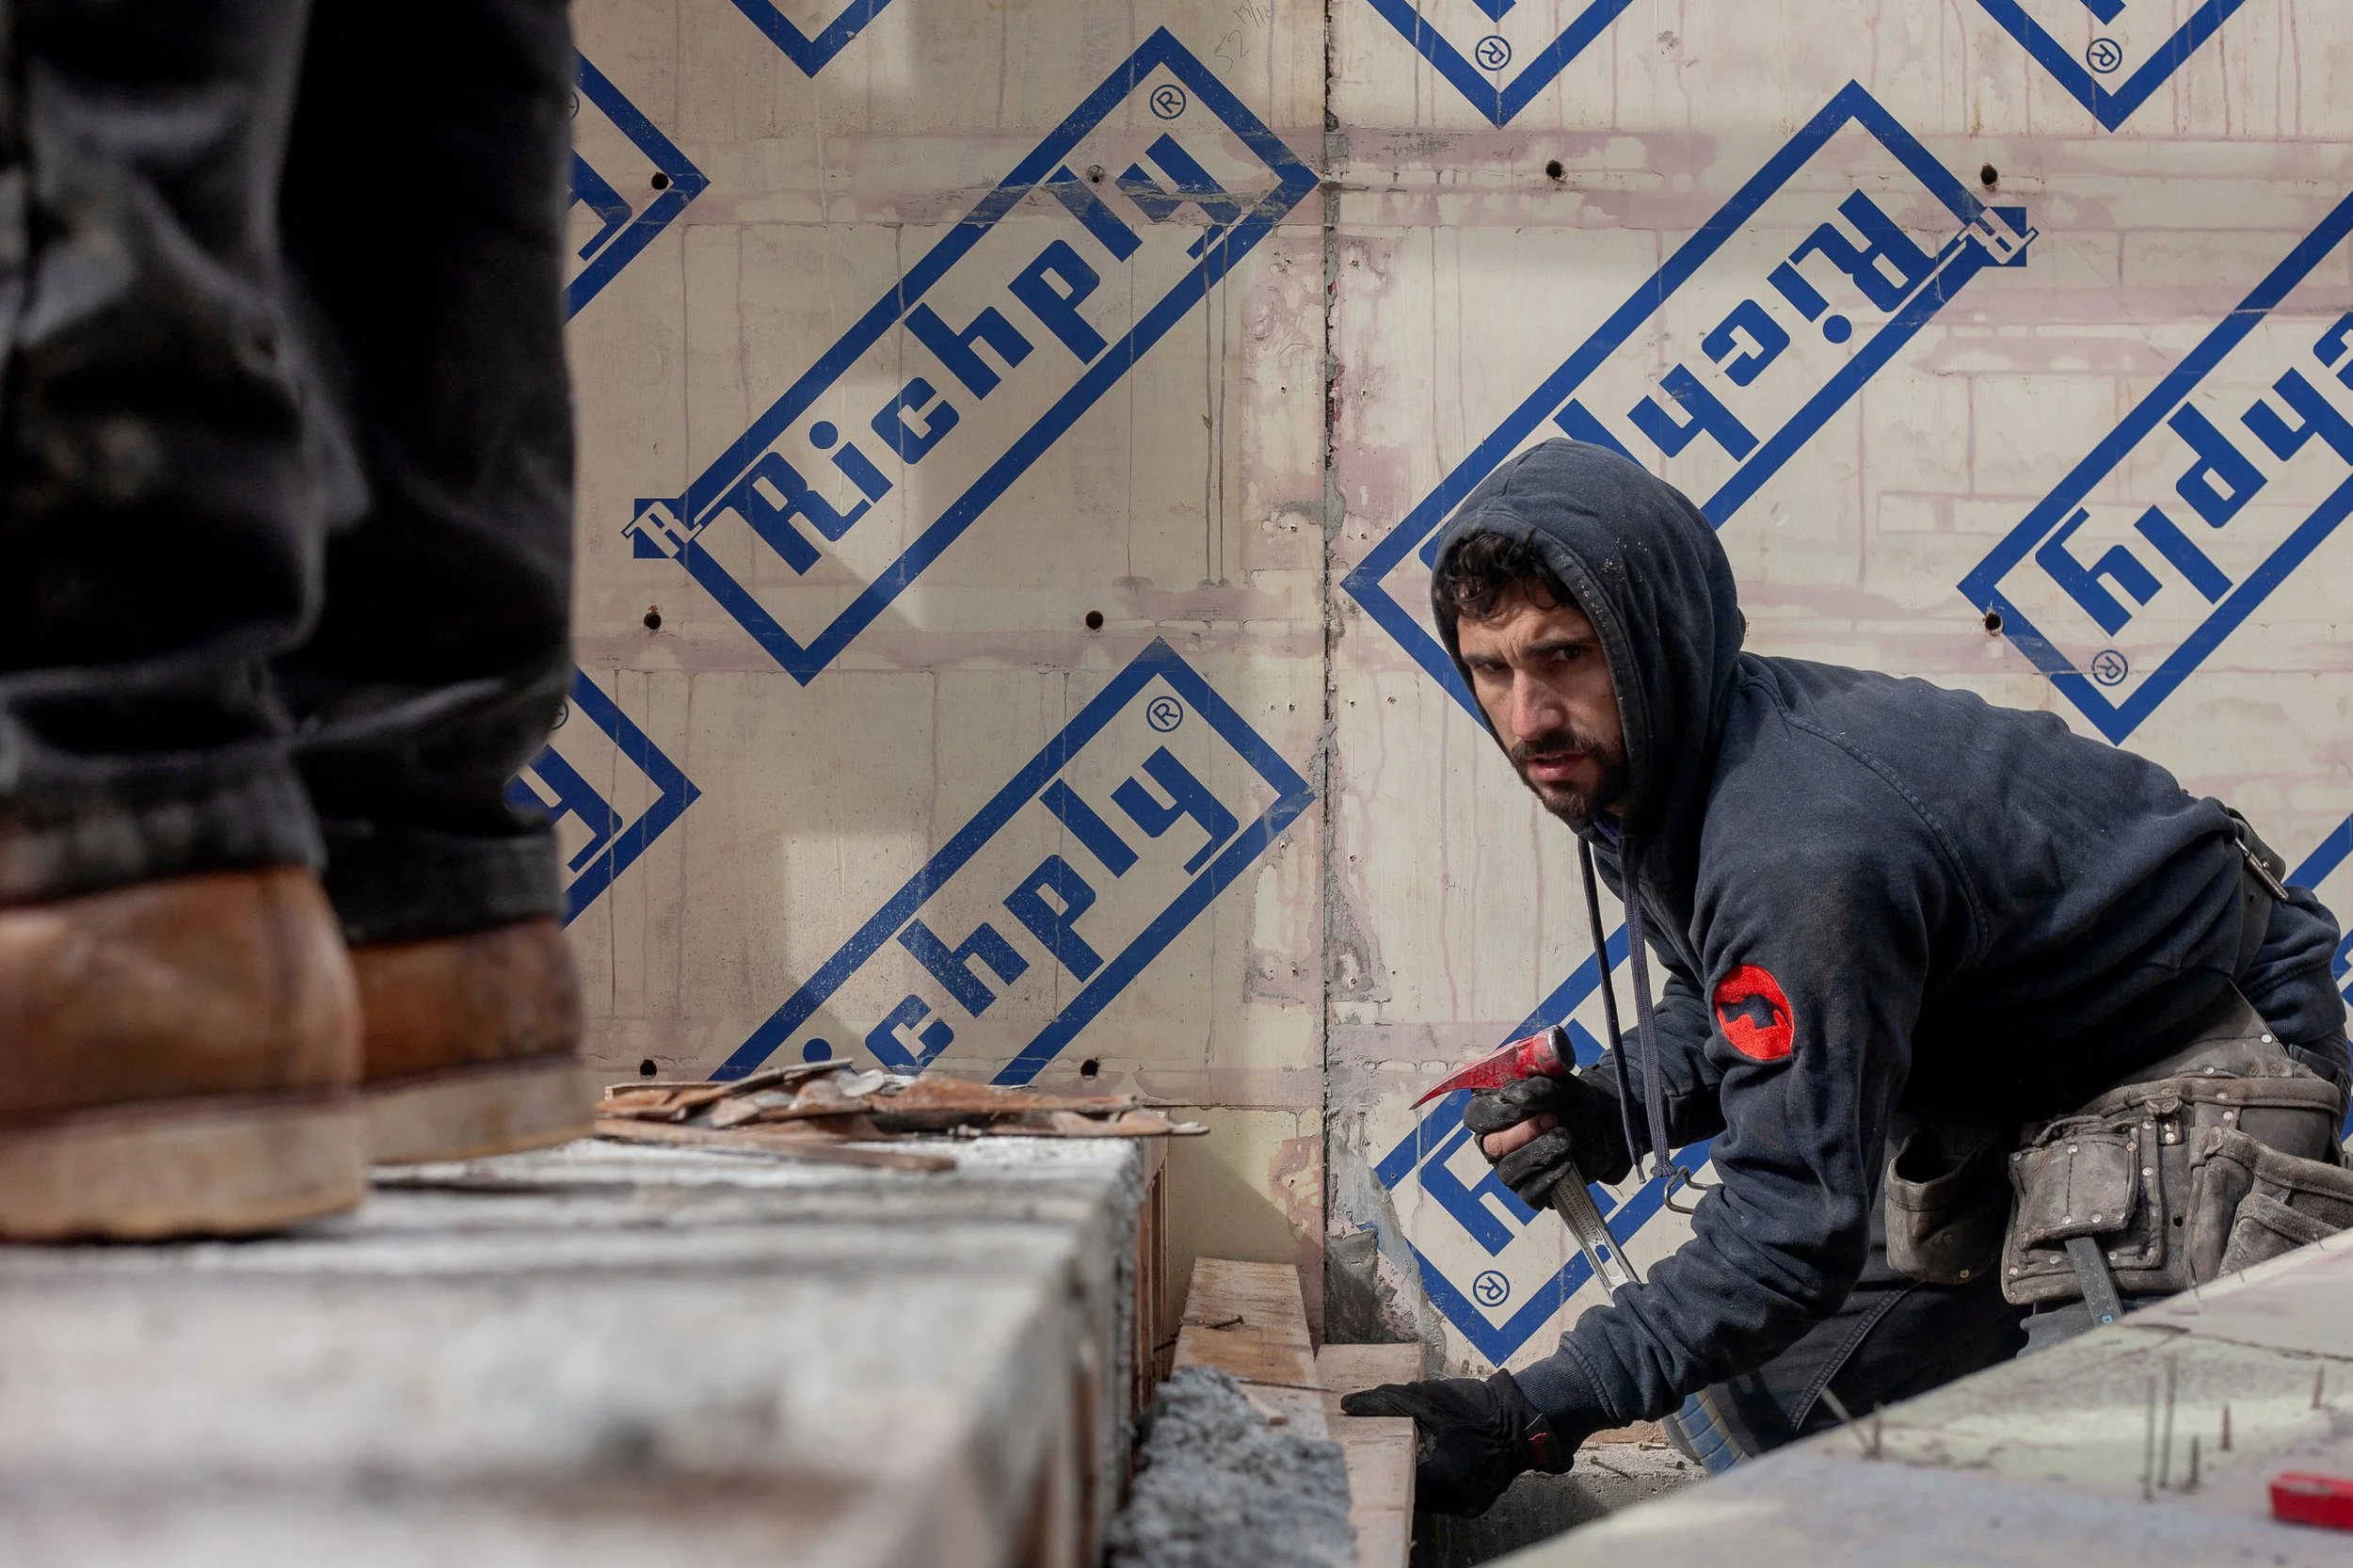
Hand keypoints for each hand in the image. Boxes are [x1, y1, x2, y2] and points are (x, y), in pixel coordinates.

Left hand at [1339, 1370, 1574, 1515]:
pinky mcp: (1474, 1502)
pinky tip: (1432, 1455)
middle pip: (1409, 1489)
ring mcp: (1467, 1506)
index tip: (1365, 1440)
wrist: (1526, 1419)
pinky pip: (1443, 1493)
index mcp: (1443, 1480)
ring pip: (1425, 1493)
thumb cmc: (1476, 1407)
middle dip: (1394, 1465)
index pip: (1394, 1478)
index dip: (1377, 1457)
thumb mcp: (1428, 1399)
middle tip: (1383, 1443)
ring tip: (1409, 1446)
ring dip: (1414, 1470)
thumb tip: (1349, 1405)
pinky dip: (1434, 1475)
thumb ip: (1388, 1402)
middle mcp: (1456, 1502)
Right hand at [1464, 1069, 1633, 1199]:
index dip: (1501, 1112)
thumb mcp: (1560, 1083)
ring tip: (1566, 1138)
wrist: (1602, 1125)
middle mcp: (1495, 1142)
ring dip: (1540, 1153)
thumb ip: (1539, 1083)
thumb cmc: (1571, 1101)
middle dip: (1524, 1132)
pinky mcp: (1529, 1190)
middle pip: (1492, 1145)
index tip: (1529, 1103)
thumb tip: (1521, 1095)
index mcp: (1491, 1111)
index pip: (1477, 1116)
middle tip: (1553, 1119)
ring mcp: (1510, 1168)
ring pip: (1509, 1170)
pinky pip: (1530, 1192)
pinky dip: (1550, 1177)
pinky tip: (1568, 1162)